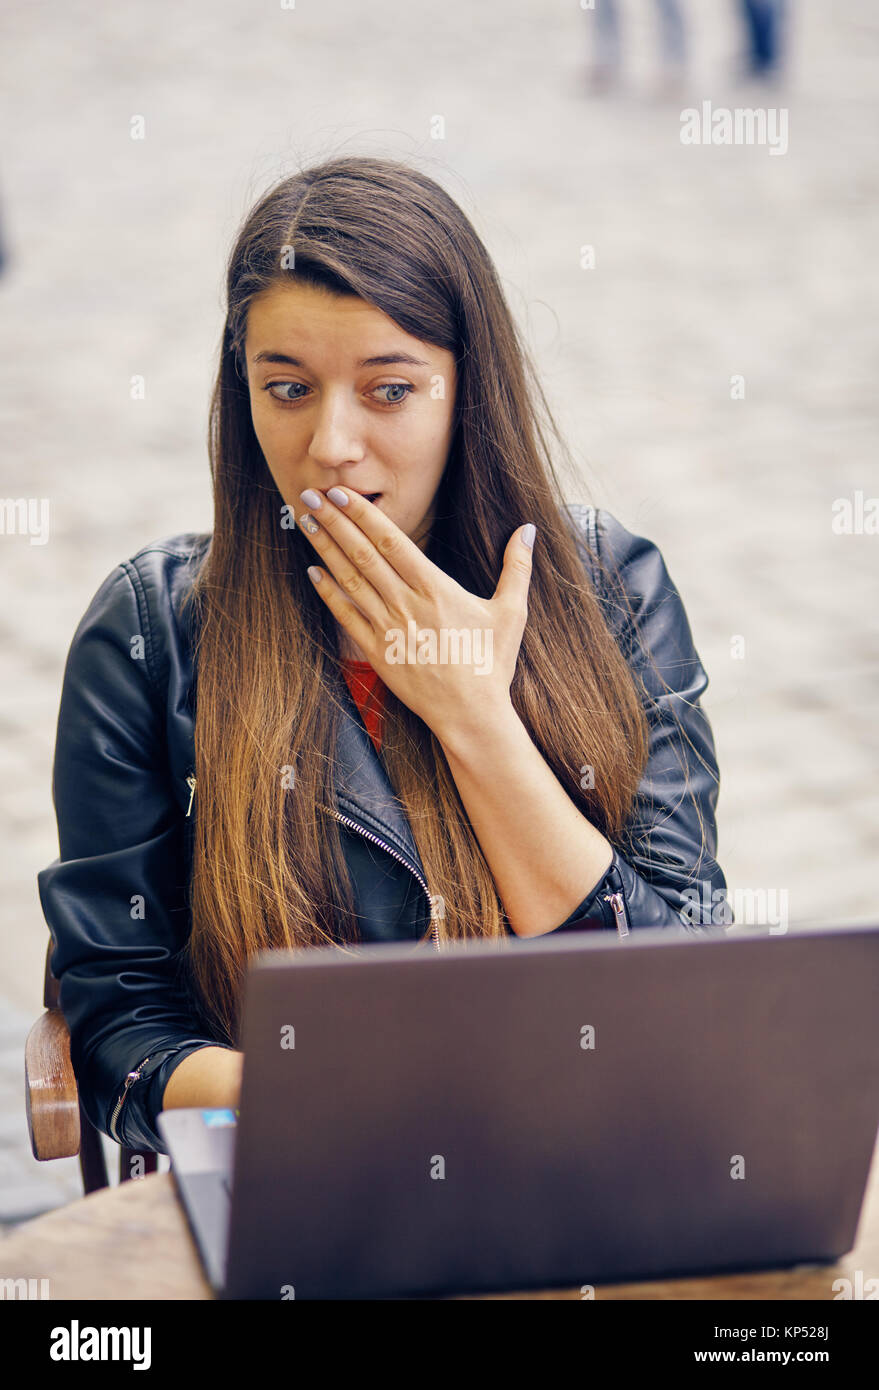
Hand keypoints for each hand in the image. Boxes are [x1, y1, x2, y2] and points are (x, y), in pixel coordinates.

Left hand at [296, 487, 535, 741]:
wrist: (472, 715)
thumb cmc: (491, 664)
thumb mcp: (511, 612)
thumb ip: (517, 567)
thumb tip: (529, 530)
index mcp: (436, 589)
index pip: (392, 541)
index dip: (364, 514)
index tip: (342, 493)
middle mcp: (407, 605)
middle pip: (364, 554)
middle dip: (335, 522)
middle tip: (311, 495)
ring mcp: (388, 629)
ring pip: (350, 580)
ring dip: (326, 549)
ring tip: (307, 523)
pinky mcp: (376, 653)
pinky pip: (346, 617)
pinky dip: (328, 593)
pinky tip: (312, 572)